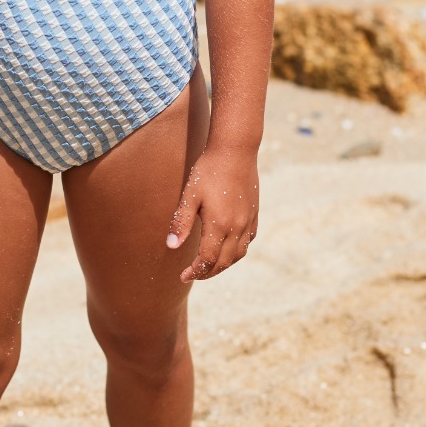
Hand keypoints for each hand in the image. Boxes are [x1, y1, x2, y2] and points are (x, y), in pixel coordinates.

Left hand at [166, 147, 258, 282]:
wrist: (235, 150)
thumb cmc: (208, 170)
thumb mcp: (190, 195)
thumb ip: (181, 222)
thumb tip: (171, 247)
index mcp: (220, 224)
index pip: (207, 260)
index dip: (195, 271)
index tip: (183, 276)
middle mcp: (237, 227)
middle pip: (224, 262)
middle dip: (208, 273)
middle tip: (193, 274)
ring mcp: (248, 221)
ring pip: (238, 255)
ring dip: (223, 265)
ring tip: (208, 266)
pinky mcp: (254, 214)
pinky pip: (248, 241)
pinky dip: (237, 252)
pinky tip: (227, 249)